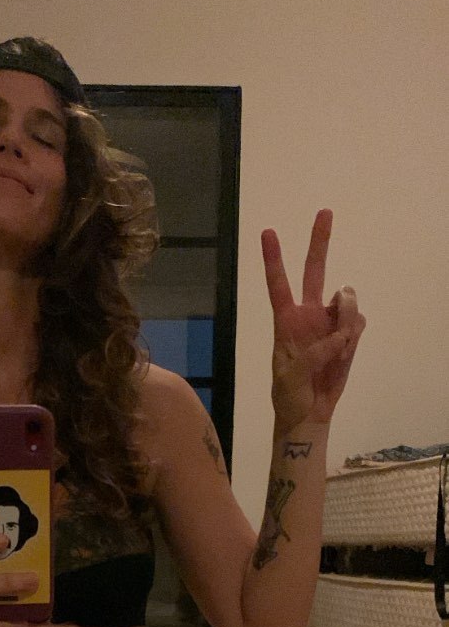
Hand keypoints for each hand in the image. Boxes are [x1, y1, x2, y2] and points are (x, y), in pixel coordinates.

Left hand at [262, 208, 366, 432]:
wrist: (309, 414)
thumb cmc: (289, 395)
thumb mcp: (290, 377)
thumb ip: (313, 352)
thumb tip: (340, 336)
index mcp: (285, 321)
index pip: (278, 284)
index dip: (274, 259)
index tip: (268, 232)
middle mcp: (308, 314)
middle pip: (314, 271)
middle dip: (319, 241)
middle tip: (325, 212)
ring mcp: (330, 322)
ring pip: (346, 299)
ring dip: (346, 316)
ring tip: (337, 346)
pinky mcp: (349, 335)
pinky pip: (358, 323)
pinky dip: (353, 339)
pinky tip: (342, 356)